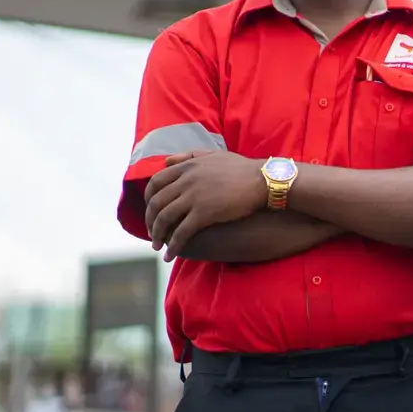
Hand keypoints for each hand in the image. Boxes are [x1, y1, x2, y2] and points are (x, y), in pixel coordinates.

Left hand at [144, 151, 267, 259]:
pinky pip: (181, 232)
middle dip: (149, 220)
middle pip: (156, 202)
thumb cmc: (242, 169)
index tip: (151, 210)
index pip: (155, 182)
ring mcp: (194, 197)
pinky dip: (173, 246)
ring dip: (157, 235)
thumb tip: (166, 161)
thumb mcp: (214, 156)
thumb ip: (189, 156)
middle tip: (152, 232)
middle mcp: (187, 180)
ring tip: (157, 246)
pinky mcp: (204, 213)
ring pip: (164, 218)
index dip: (148, 199)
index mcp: (187, 166)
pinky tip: (170, 256)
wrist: (264, 181)